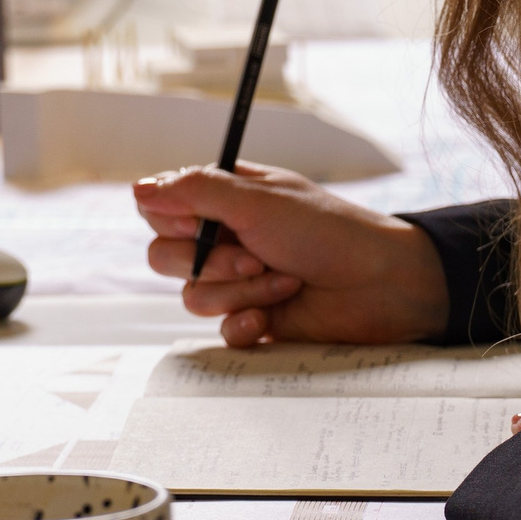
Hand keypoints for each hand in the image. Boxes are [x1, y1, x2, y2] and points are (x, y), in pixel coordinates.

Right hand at [134, 163, 448, 348]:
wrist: (382, 285)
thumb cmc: (329, 232)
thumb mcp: (259, 201)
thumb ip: (195, 191)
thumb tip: (137, 188)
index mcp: (224, 201)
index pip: (161, 209)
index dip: (174, 221)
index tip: (202, 223)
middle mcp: (224, 240)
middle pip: (165, 257)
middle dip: (208, 262)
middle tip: (253, 256)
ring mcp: (237, 282)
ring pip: (192, 297)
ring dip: (239, 291)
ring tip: (284, 281)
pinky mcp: (253, 321)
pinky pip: (220, 331)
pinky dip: (245, 324)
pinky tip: (273, 316)